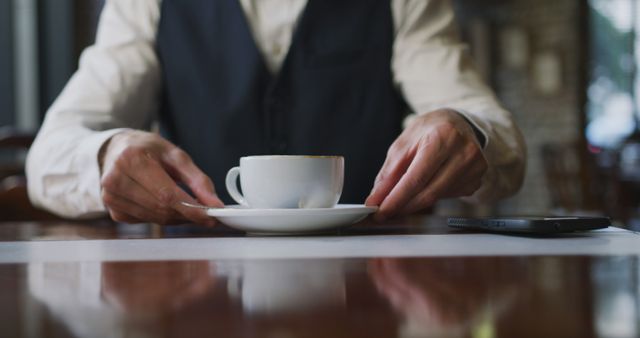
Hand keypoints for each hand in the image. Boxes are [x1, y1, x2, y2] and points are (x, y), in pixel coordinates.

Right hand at [99, 130, 222, 224]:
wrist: (116, 150)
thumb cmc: (148, 149)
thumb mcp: (176, 155)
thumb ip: (198, 180)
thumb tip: (214, 204)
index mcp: (132, 159)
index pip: (166, 193)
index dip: (191, 208)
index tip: (211, 216)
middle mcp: (116, 179)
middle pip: (161, 208)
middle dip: (187, 214)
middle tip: (206, 213)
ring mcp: (111, 197)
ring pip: (155, 218)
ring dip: (176, 217)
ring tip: (187, 205)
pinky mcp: (113, 210)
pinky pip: (146, 221)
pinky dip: (162, 217)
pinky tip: (165, 204)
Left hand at [365, 109, 486, 220]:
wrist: (459, 123)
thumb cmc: (430, 130)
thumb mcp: (404, 142)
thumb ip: (390, 171)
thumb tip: (378, 197)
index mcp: (443, 137)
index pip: (416, 178)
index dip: (396, 199)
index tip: (380, 211)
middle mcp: (464, 153)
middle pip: (428, 194)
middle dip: (403, 206)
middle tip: (385, 211)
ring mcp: (474, 168)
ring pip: (437, 198)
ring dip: (415, 202)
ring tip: (403, 195)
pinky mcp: (476, 180)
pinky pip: (447, 197)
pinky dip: (431, 196)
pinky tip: (427, 184)